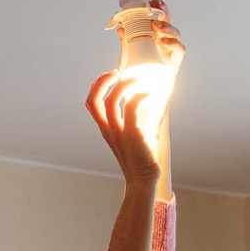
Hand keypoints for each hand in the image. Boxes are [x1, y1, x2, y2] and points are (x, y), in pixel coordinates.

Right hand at [87, 70, 160, 187]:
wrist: (144, 178)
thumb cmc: (142, 158)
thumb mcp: (138, 134)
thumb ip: (143, 118)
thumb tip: (158, 101)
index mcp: (106, 129)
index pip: (92, 104)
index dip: (97, 86)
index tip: (111, 76)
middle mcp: (108, 130)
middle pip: (94, 101)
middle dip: (101, 82)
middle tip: (115, 72)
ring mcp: (118, 132)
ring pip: (111, 102)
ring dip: (123, 85)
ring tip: (136, 79)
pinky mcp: (132, 134)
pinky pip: (132, 107)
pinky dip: (140, 95)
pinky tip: (149, 93)